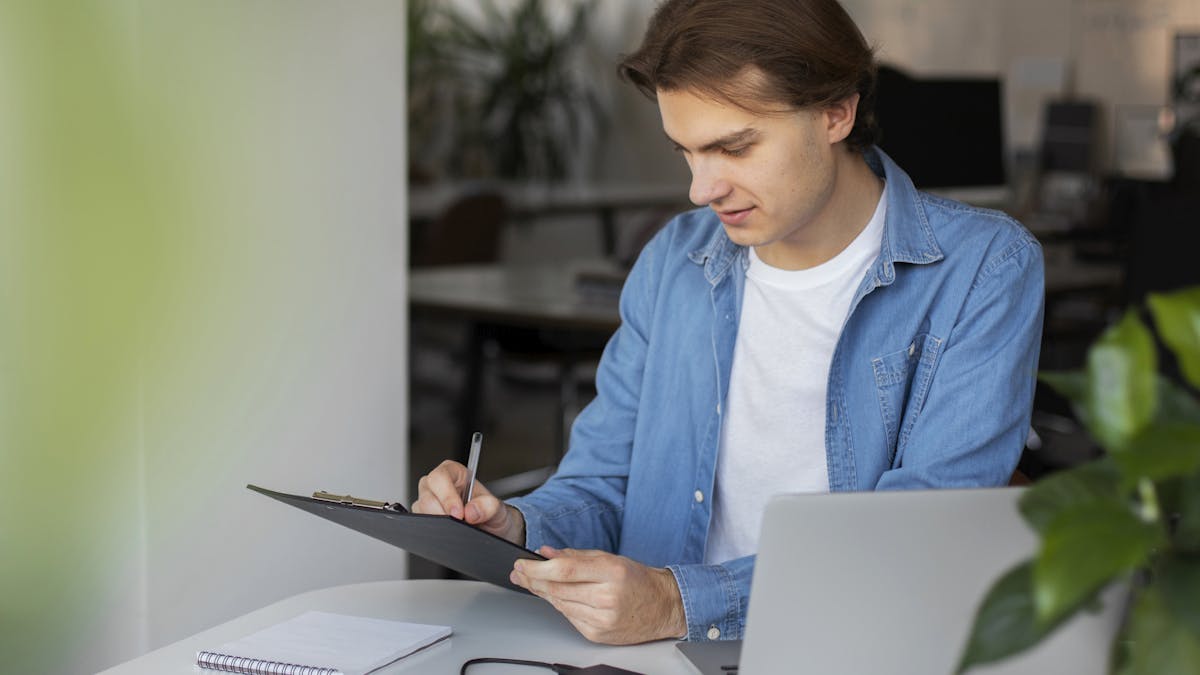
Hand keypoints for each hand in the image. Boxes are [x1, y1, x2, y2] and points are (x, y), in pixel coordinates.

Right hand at [411, 460, 524, 544]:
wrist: (492, 533)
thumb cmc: (492, 515)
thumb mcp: (499, 510)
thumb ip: (490, 506)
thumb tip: (471, 511)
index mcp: (455, 474)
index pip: (441, 477)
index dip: (446, 495)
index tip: (458, 513)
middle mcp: (438, 486)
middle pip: (427, 495)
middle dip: (441, 512)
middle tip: (457, 524)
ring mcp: (429, 502)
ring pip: (420, 510)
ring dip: (436, 523)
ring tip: (455, 530)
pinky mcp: (424, 519)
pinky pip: (419, 524)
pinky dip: (431, 531)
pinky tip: (446, 535)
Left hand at [510, 546, 686, 644]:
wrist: (664, 607)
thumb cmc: (638, 581)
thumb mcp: (610, 558)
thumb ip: (575, 556)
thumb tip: (546, 553)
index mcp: (611, 571)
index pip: (564, 570)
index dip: (537, 568)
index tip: (522, 564)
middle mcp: (607, 597)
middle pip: (557, 589)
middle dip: (533, 580)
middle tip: (519, 573)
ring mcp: (602, 619)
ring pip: (559, 604)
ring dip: (543, 593)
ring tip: (533, 582)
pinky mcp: (598, 634)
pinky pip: (568, 617)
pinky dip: (561, 606)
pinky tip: (558, 597)